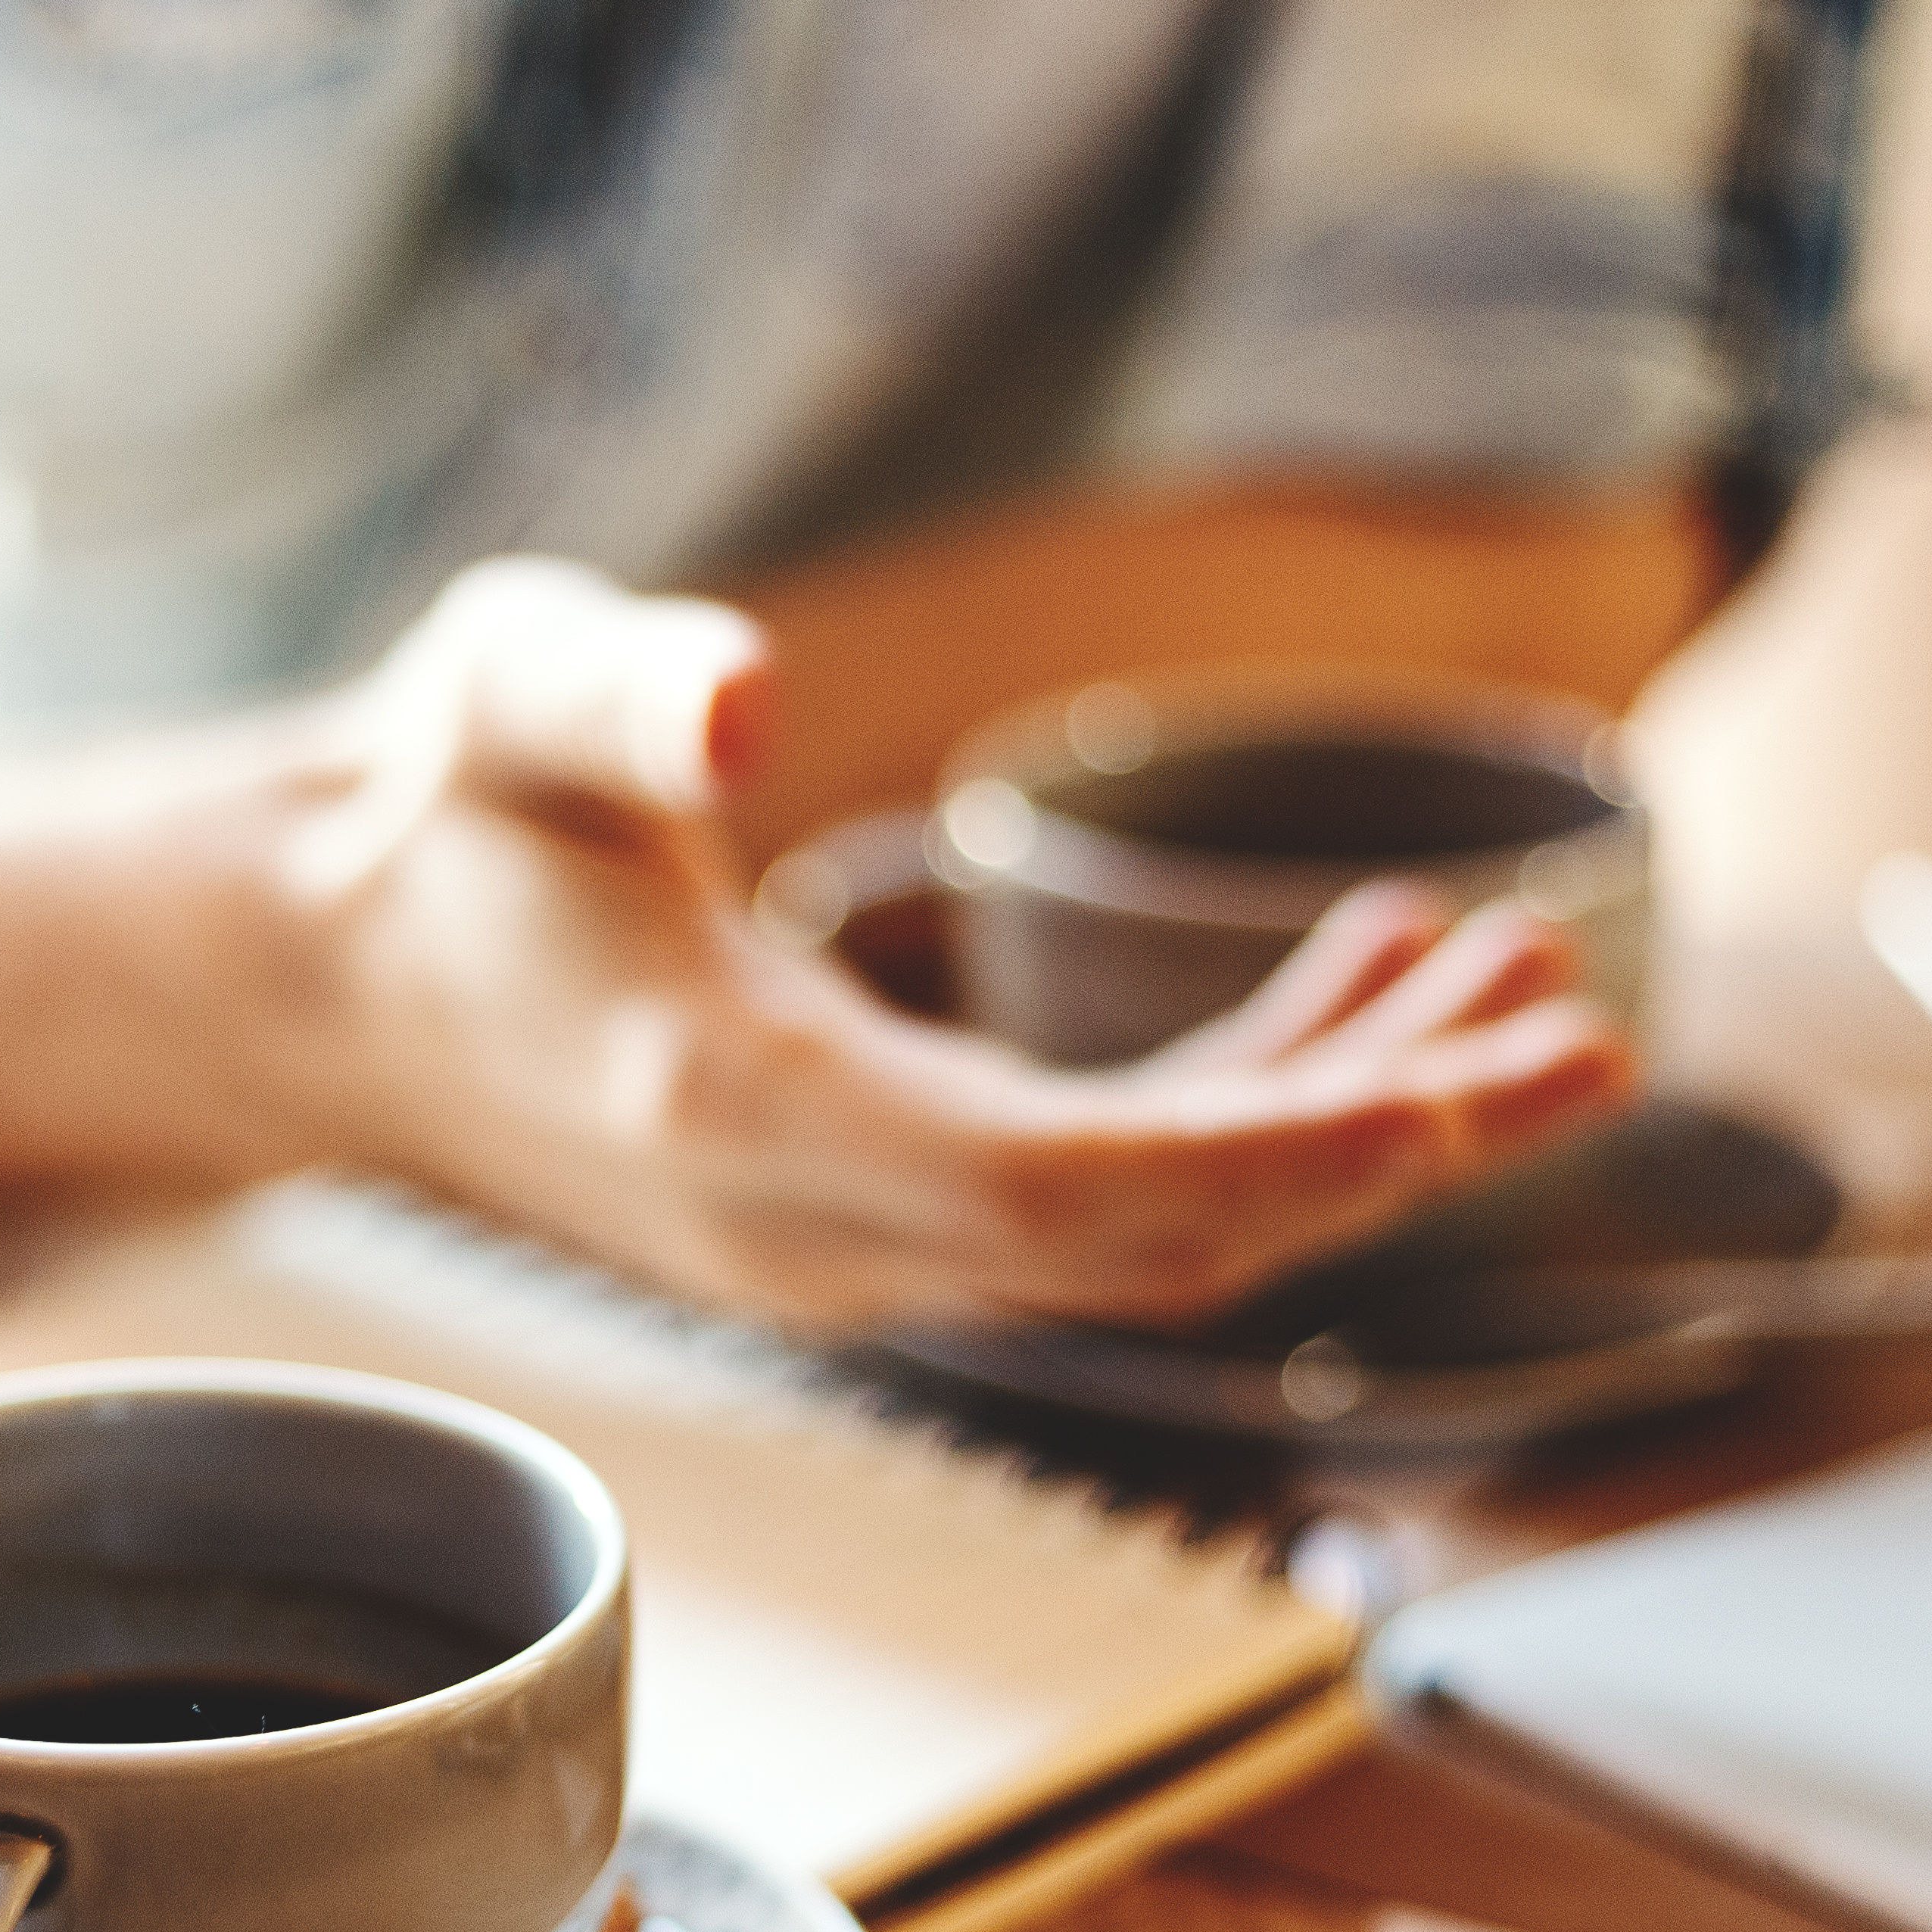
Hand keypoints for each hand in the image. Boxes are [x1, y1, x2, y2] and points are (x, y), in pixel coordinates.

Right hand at [290, 558, 1633, 1328]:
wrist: (349, 977)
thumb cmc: (438, 824)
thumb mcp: (500, 699)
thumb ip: (614, 686)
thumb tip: (748, 689)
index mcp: (735, 1108)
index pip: (1059, 1189)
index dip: (1276, 1151)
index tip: (1468, 1088)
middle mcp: (812, 1220)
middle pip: (1152, 1245)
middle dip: (1379, 1152)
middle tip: (1582, 1032)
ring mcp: (853, 1242)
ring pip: (1151, 1236)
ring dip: (1341, 1129)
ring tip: (1515, 984)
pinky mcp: (885, 1213)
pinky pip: (1109, 1196)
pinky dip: (1250, 1109)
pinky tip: (1359, 978)